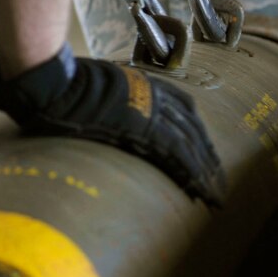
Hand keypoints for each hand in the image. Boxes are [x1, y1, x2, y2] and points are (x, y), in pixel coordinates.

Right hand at [0, 46, 225, 206]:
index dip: (198, 134)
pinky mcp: (144, 130)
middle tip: (220, 180)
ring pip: (191, 144)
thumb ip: (118, 98)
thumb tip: (113, 113)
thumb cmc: (68, 84)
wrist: (57, 83)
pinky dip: (191, 172)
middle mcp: (158, 98)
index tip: (207, 152)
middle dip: (209, 156)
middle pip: (194, 130)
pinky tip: (200, 189)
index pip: (186, 112)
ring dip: (206, 171)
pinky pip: (176, 154)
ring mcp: (153, 113)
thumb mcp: (103, 86)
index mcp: (149, 87)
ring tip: (215, 193)